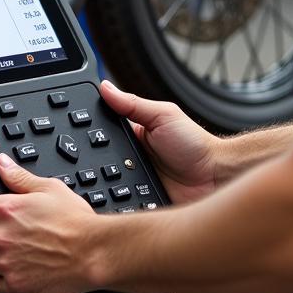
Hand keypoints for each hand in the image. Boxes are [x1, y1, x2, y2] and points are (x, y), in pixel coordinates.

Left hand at [0, 153, 99, 292]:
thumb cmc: (75, 221)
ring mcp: (6, 263)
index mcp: (6, 209)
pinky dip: (4, 281)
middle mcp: (1, 237)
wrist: (93, 252)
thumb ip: (19, 177)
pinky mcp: (16, 286)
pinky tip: (18, 270)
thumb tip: (2, 164)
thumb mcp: (49, 188)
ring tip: (2, 255)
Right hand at [100, 80, 220, 204]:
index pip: (101, 134)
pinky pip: (121, 205)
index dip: (89, 134)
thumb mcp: (162, 115)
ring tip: (112, 179)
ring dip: (106, 184)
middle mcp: (128, 160)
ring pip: (107, 186)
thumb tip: (105, 87)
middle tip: (100, 161)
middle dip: (95, 163)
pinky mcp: (139, 204)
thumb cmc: (194, 144)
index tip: (77, 134)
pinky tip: (118, 200)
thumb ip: (133, 104)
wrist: (215, 177)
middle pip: (99, 162)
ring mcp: (133, 183)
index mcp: (131, 135)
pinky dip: (118, 203)